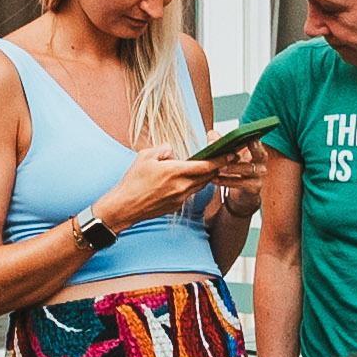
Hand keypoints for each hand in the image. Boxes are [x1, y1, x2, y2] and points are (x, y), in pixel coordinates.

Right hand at [92, 139, 221, 232]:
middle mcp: (181, 186)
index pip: (205, 165)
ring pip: (199, 185)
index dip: (221, 160)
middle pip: (207, 176)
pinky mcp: (176, 206)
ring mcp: (179, 198)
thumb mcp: (145, 156)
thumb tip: (172, 151)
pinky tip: (185, 180)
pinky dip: (191, 185)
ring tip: (207, 168)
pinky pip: (189, 193)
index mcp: (175, 171)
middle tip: (225, 158)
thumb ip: (163, 149)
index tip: (231, 153)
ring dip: (205, 177)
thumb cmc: (132, 181)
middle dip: (217, 167)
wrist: (125, 207)